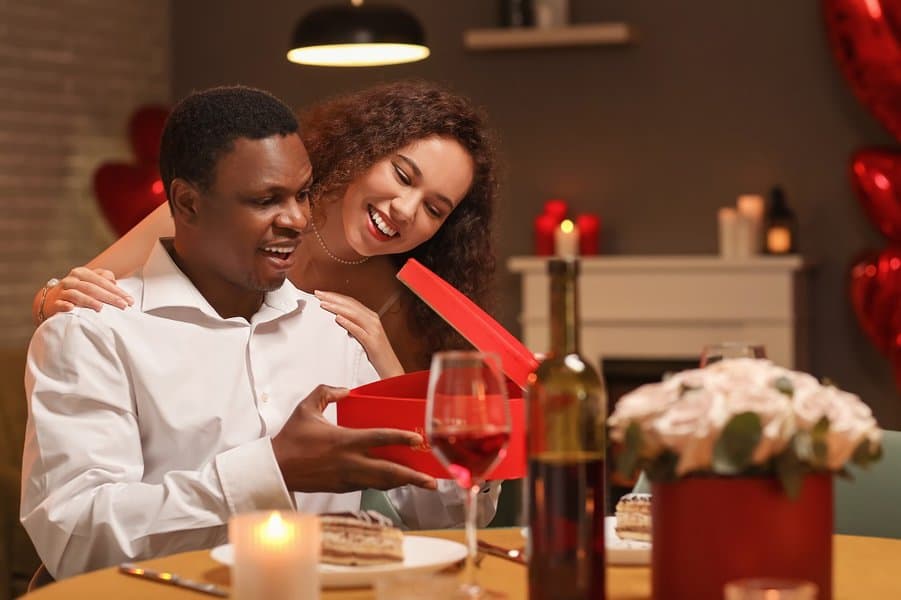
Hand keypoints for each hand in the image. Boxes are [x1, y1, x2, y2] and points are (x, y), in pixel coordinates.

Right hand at [36, 267, 133, 322]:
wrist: (49, 301)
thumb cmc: (76, 291)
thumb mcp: (90, 282)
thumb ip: (103, 278)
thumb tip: (113, 280)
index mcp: (82, 273)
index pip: (102, 281)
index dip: (117, 290)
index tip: (130, 300)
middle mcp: (71, 280)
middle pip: (93, 288)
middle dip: (109, 297)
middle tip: (123, 306)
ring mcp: (61, 292)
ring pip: (77, 294)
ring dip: (89, 301)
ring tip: (101, 308)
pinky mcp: (53, 303)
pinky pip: (59, 304)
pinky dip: (65, 306)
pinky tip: (72, 308)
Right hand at [271, 385, 436, 492]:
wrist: (276, 469)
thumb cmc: (291, 438)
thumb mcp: (306, 408)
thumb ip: (326, 392)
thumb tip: (346, 390)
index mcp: (344, 441)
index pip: (379, 439)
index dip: (401, 438)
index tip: (418, 439)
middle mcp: (350, 462)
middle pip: (388, 472)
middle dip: (412, 478)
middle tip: (433, 481)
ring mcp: (347, 478)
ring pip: (381, 482)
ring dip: (402, 483)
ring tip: (422, 483)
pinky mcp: (342, 488)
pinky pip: (369, 486)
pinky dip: (384, 484)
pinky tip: (395, 480)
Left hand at [314, 290, 403, 378]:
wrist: (391, 368)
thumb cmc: (377, 354)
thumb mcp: (364, 337)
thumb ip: (354, 327)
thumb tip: (339, 319)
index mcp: (371, 317)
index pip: (351, 302)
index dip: (336, 296)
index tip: (321, 294)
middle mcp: (373, 320)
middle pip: (351, 305)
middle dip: (333, 298)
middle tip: (318, 294)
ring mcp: (374, 330)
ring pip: (354, 314)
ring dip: (337, 307)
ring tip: (323, 304)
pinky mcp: (373, 342)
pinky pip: (359, 331)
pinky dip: (348, 323)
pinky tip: (338, 319)